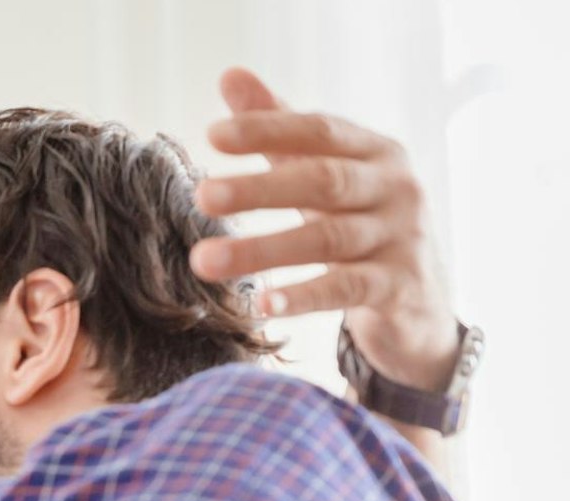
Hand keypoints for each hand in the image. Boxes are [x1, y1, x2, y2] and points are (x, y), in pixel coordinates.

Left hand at [189, 67, 459, 391]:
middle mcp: (395, 188)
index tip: (212, 136)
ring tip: (203, 261)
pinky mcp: (399, 287)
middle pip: (324, 181)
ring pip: (327, 240)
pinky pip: (344, 289)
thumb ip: (280, 128)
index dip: (268, 130)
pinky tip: (260, 304)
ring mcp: (402, 238)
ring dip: (261, 251)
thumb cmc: (357, 219)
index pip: (319, 130)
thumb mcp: (322, 169)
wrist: (418, 295)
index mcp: (375, 151)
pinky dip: (301, 296)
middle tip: (202, 196)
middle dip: (259, 188)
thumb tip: (230, 75)